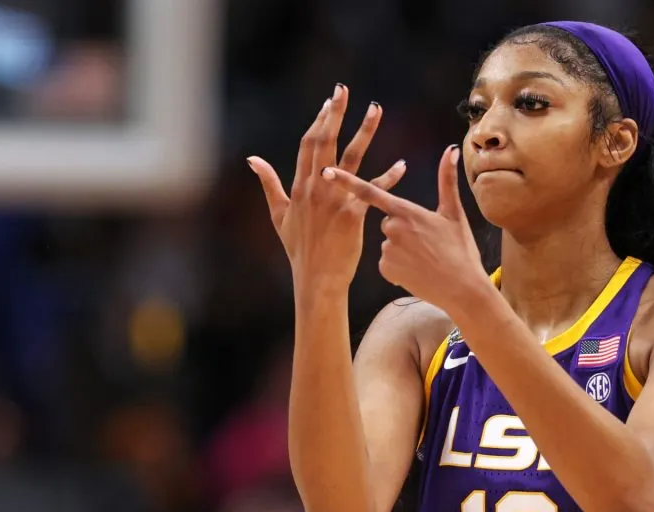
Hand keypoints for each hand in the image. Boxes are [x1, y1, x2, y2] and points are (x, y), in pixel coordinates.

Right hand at [249, 84, 406, 290]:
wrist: (316, 278)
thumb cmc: (299, 248)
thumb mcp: (278, 214)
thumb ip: (268, 184)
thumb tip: (253, 159)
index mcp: (299, 186)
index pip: (308, 144)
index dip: (319, 120)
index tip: (330, 101)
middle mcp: (315, 188)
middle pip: (326, 142)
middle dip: (336, 114)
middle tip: (345, 90)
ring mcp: (333, 201)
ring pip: (351, 158)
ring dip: (364, 132)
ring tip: (376, 109)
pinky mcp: (351, 216)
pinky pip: (372, 191)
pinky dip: (387, 177)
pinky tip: (401, 165)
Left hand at [321, 145, 490, 310]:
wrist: (461, 289)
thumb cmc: (460, 250)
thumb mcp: (454, 213)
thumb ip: (447, 179)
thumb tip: (450, 150)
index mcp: (406, 211)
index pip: (370, 192)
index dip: (346, 181)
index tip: (326, 171)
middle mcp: (392, 229)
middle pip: (387, 221)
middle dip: (401, 228)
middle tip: (426, 241)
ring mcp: (387, 250)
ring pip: (388, 242)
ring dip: (401, 248)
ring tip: (424, 259)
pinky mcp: (385, 269)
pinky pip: (387, 262)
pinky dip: (399, 266)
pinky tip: (416, 271)